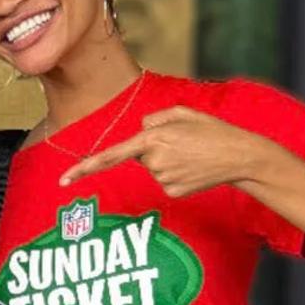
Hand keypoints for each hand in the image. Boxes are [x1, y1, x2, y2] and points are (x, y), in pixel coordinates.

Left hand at [57, 106, 280, 197]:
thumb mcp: (181, 112)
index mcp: (152, 138)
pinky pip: (164, 181)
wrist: (241, 156)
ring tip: (192, 154)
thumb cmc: (210, 130)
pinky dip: (176, 175)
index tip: (63, 180)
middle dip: (155, 148)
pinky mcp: (172, 192)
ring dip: (168, 160)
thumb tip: (140, 133)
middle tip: (184, 143)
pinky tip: (194, 169)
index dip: (84, 168)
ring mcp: (163, 179)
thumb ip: (153, 118)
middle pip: (139, 155)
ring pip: (153, 168)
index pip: (110, 155)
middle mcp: (154, 161)